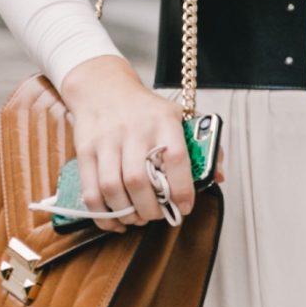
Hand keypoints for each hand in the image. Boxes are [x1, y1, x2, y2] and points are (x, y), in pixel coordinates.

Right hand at [60, 53, 195, 227]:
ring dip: (127, 213)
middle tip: (157, 215)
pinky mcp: (85, 151)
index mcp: (163, 121)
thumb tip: (219, 175)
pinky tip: (115, 220)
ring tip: (137, 217)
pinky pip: (91, 192)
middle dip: (151, 210)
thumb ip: (201, 146)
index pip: (176, 158)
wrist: (103, 86)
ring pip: (113, 189)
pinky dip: (103, 215)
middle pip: (140, 180)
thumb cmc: (144, 110)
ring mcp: (107, 141)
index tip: (184, 207)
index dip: (182, 189)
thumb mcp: (176, 116)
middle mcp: (134, 130)